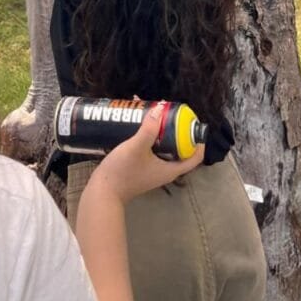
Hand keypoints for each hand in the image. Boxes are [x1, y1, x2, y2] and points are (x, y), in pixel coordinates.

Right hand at [86, 104, 204, 204]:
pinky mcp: (142, 166)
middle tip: (167, 110)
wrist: (103, 191)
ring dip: (160, 128)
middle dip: (175, 127)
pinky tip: (138, 122)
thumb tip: (160, 109)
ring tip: (151, 110)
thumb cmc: (123, 172)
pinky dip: (149, 134)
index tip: (191, 120)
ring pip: (164, 145)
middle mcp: (166, 170)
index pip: (196, 156)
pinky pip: (152, 147)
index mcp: (171, 169)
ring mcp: (153, 168)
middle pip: (180, 146)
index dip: (198, 139)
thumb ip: (148, 130)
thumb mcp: (136, 148)